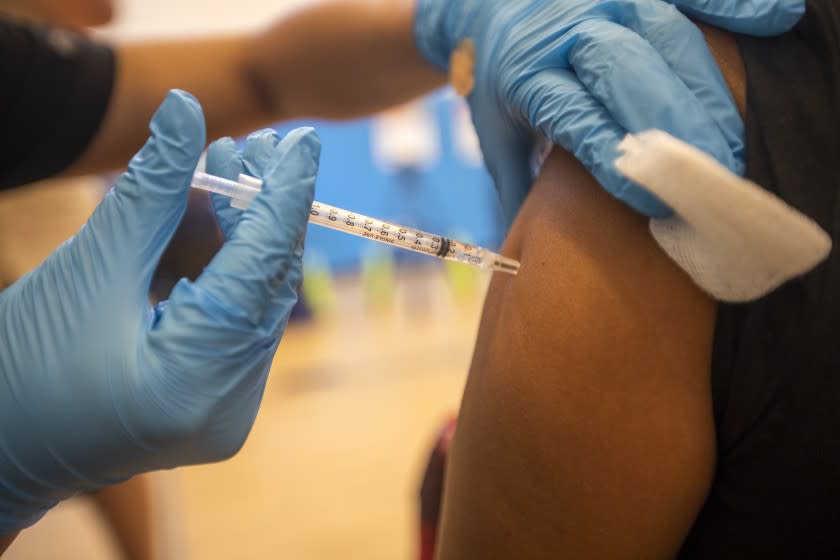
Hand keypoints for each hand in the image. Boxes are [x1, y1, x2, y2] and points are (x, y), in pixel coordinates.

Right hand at [0, 90, 319, 531]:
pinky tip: (216, 220)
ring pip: (255, 302)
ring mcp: (225, 412)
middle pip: (267, 285)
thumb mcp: (89, 268)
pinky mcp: (215, 405)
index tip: (300, 140)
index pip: (261, 267)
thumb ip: (151, 191)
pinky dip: (226, 272)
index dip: (284, 195)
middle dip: (263, 211)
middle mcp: (227, 406)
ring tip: (229, 168)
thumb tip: (185, 109)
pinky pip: (236, 324)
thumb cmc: (16, 369)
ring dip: (245, 236)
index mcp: (193, 381)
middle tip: (256, 145)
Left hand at [414, 0, 803, 222]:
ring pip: (665, 34)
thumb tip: (525, 265)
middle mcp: (567, 30)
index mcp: (525, 73)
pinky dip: (735, 4)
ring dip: (706, 87)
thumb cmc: (499, 84)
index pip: (576, 116)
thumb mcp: (496, 135)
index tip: (656, 202)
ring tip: (732, 142)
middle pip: (625, 72)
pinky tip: (776, 21)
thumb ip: (517, 188)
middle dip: (673, 127)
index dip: (616, 158)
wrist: (487, 9)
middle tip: (713, 177)